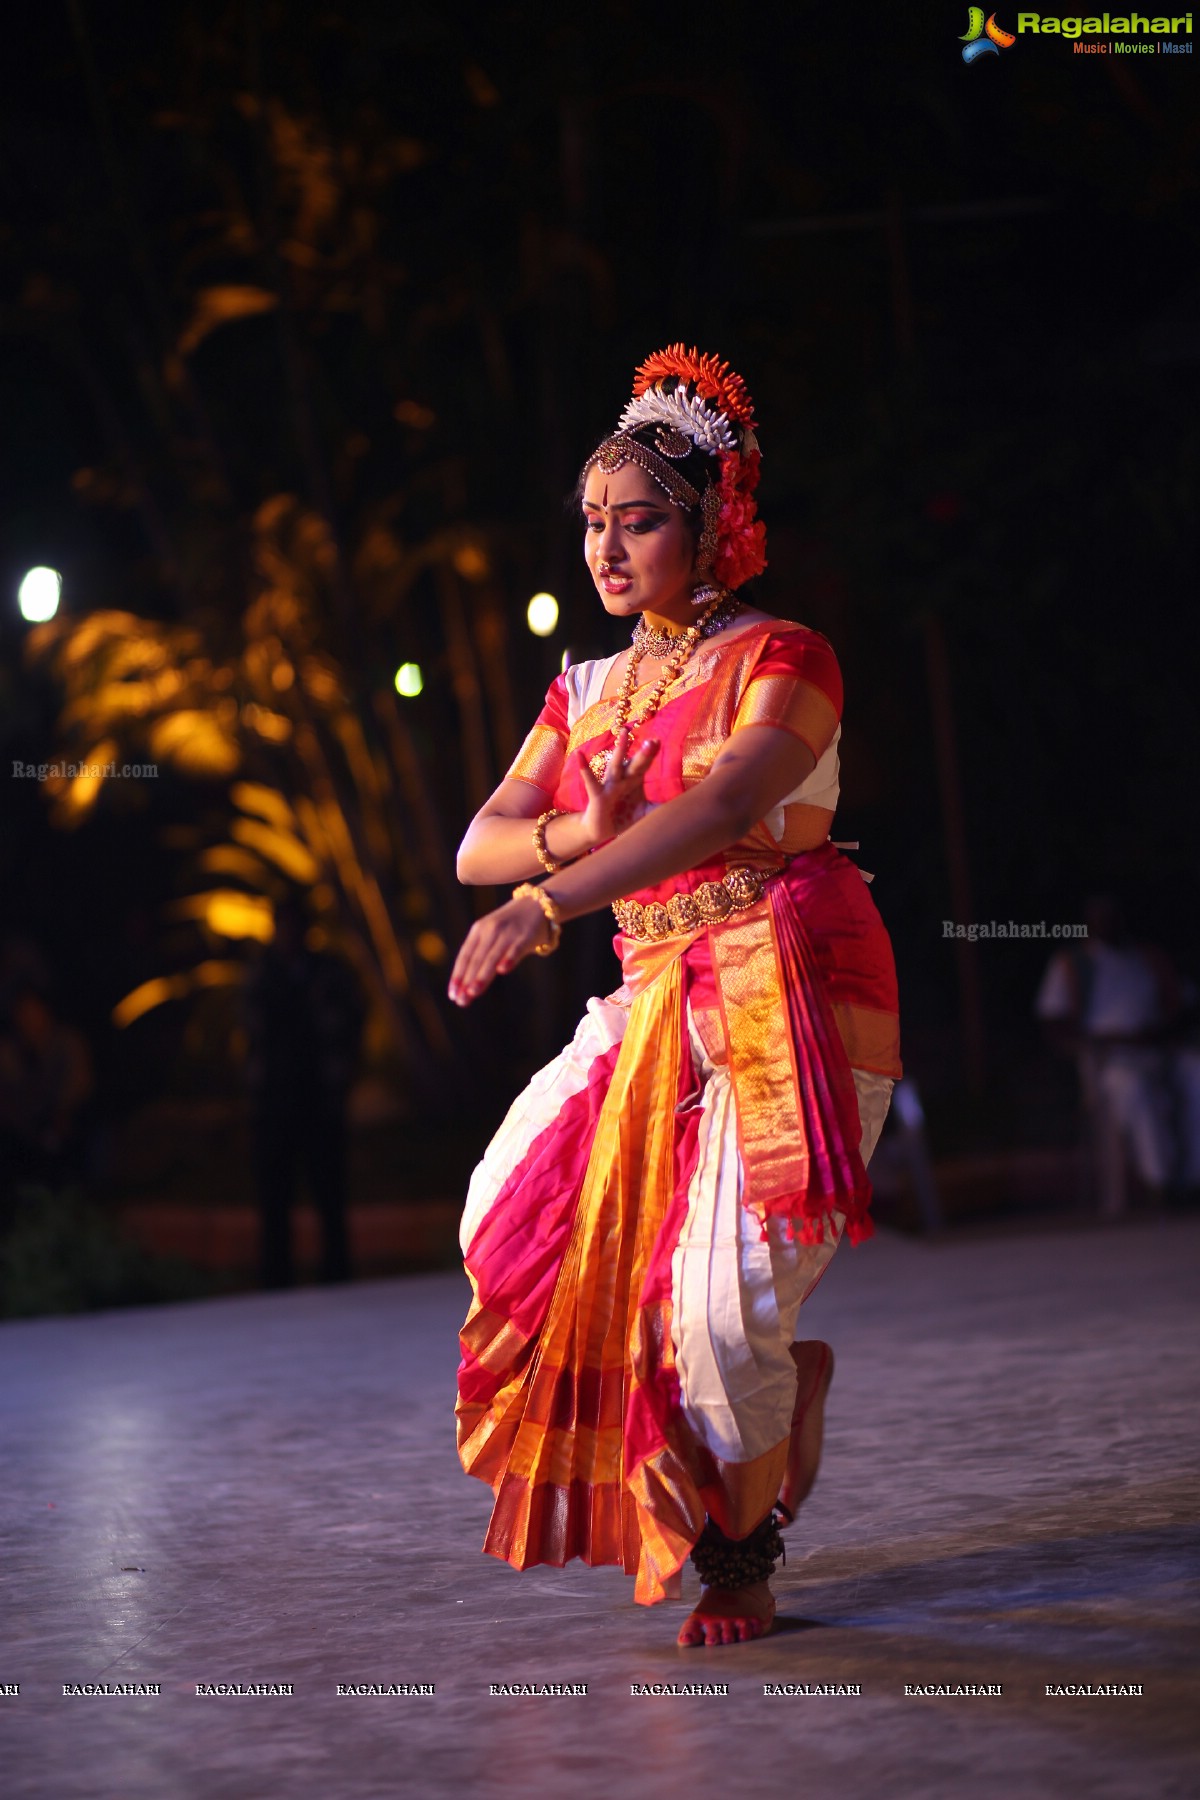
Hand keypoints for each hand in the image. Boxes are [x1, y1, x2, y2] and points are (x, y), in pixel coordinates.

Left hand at [448, 894, 554, 1005]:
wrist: (539, 903)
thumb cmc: (512, 925)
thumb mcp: (492, 934)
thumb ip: (482, 954)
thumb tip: (467, 983)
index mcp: (479, 931)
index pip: (465, 956)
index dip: (458, 975)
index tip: (453, 995)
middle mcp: (490, 930)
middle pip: (476, 959)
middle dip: (467, 980)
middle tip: (461, 1000)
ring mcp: (508, 932)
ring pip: (492, 956)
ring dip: (482, 975)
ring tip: (473, 992)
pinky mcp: (525, 935)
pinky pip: (515, 949)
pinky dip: (509, 958)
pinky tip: (503, 970)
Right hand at [577, 726, 659, 844]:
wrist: (600, 829)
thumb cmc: (623, 816)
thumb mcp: (644, 813)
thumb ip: (659, 808)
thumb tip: (681, 808)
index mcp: (633, 781)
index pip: (644, 765)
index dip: (650, 754)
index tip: (657, 741)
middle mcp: (622, 780)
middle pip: (634, 764)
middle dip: (642, 753)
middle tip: (652, 741)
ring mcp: (609, 786)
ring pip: (616, 766)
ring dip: (620, 750)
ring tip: (623, 733)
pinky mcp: (597, 796)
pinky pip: (591, 782)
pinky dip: (584, 769)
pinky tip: (579, 755)